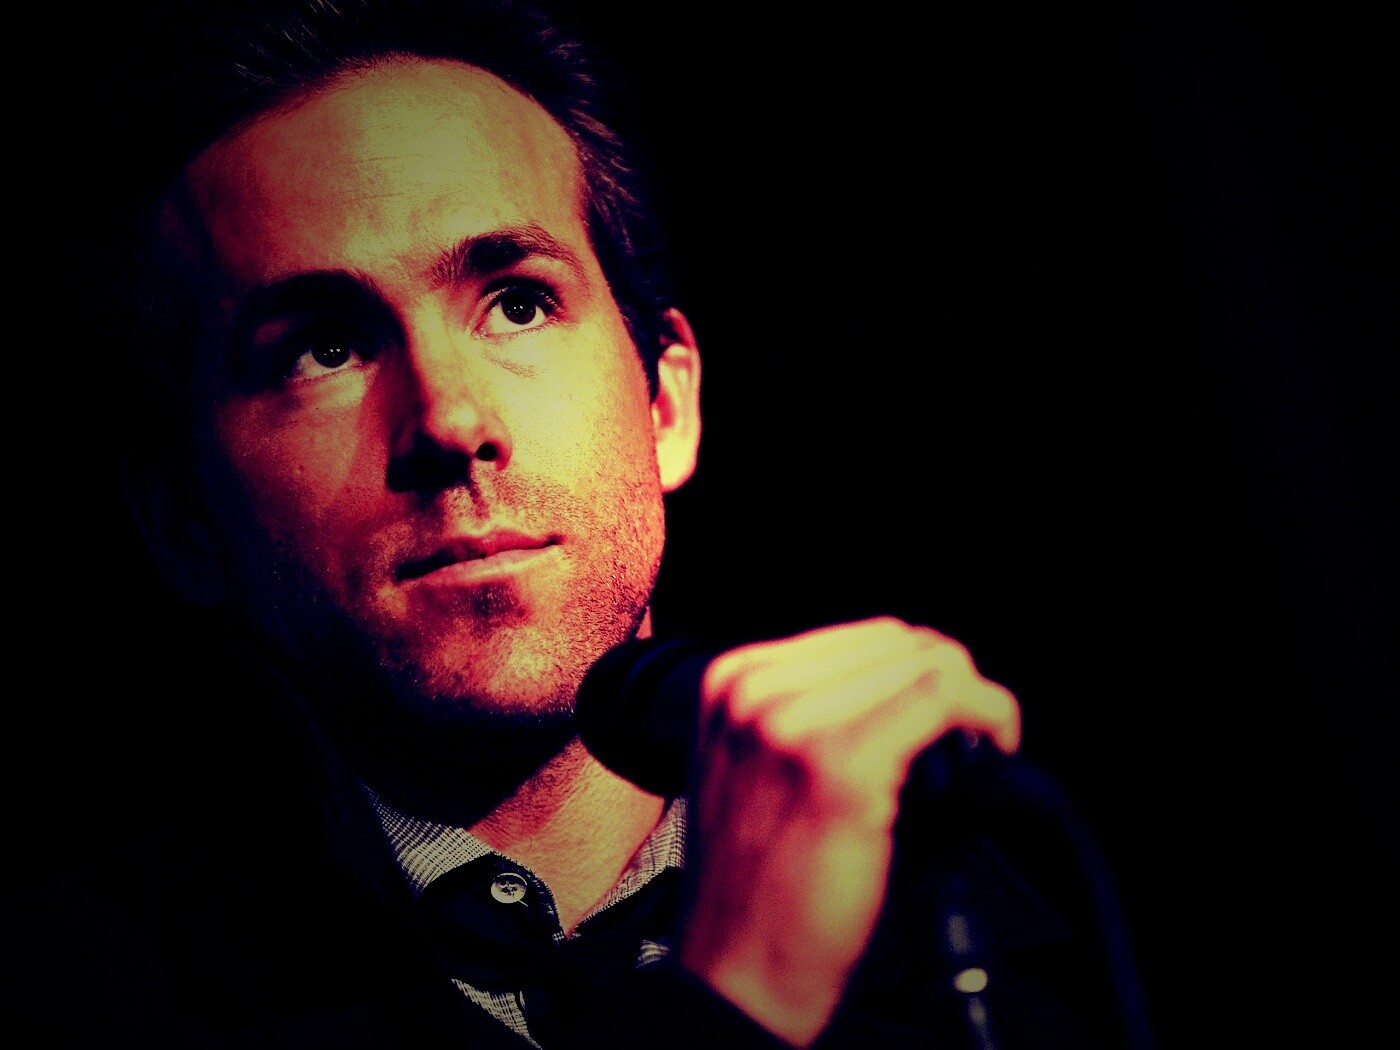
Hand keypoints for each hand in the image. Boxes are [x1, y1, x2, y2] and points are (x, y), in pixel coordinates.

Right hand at [676, 616, 1020, 1045]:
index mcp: (731, 681)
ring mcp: (790, 722)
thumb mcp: (758, 768)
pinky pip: (943, 700)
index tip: (948, 715)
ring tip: (979, 750)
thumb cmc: (758, 884)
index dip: (922, 671)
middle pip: (897, 642)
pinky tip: (993, 749)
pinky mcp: (838, 763)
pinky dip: (988, 714)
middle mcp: (753, 690)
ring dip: (973, 701)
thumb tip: (914, 682)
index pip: (862, 637)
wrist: (735, 971)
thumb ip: (812, 712)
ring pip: (925, 663)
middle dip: (950, 682)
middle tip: (971, 738)